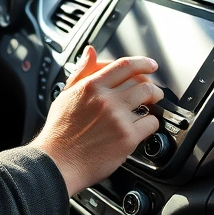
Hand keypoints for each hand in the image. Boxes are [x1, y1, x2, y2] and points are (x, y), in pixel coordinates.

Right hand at [30, 46, 163, 196]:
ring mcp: (118, 118)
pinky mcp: (128, 137)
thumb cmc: (59, 132)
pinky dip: (151, 123)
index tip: (150, 65)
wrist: (58, 162)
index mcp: (90, 86)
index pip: (124, 66)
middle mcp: (106, 99)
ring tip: (151, 106)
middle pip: (142, 82)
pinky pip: (151, 123)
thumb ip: (81, 72)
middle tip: (152, 91)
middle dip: (151, 85)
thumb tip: (90, 52)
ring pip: (150, 99)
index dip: (142, 62)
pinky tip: (143, 127)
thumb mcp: (65, 95)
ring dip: (155, 101)